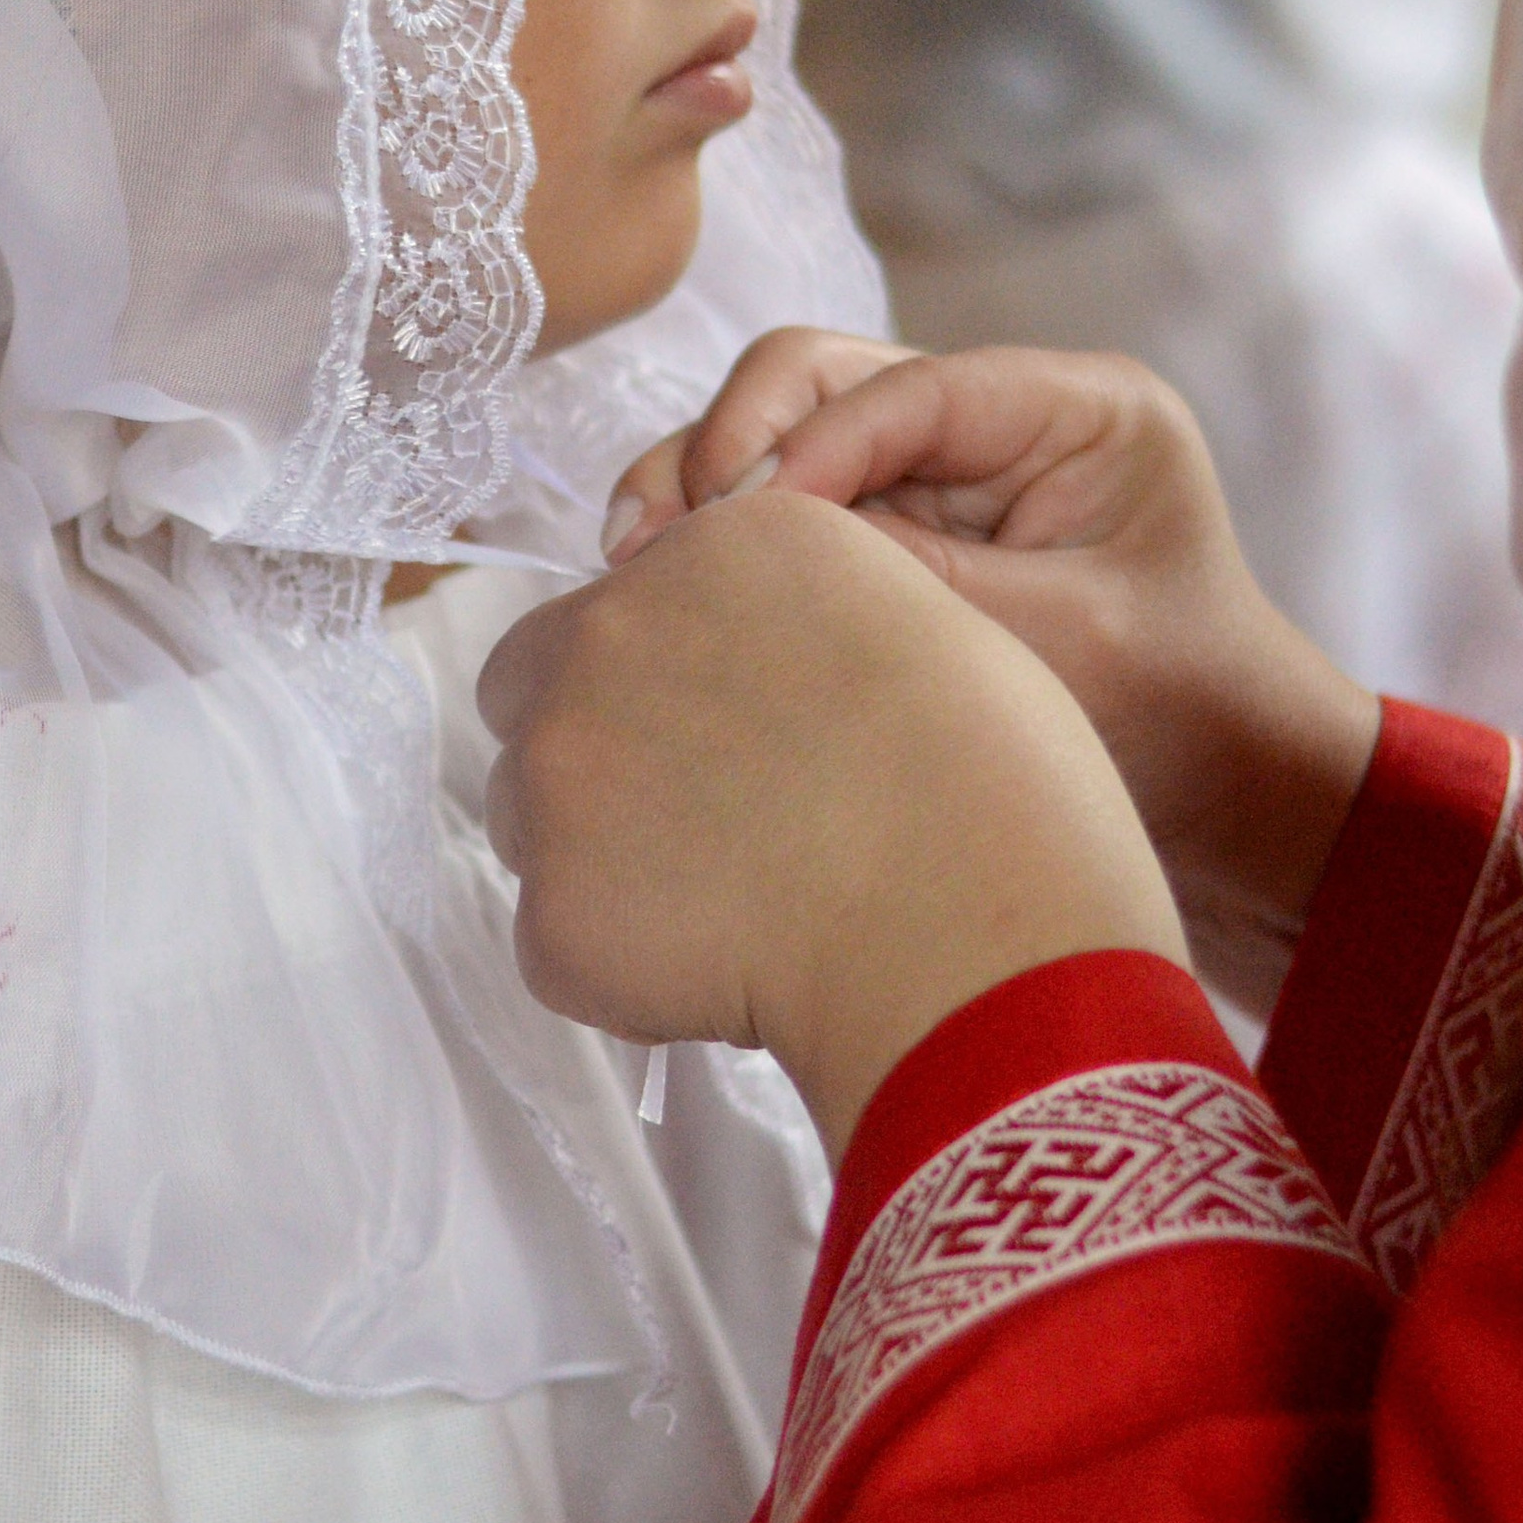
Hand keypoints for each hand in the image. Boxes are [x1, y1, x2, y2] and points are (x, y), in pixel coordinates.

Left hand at [481, 486, 1185, 1150]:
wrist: (974, 920)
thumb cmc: (992, 782)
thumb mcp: (907, 618)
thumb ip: (791, 621)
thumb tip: (751, 676)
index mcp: (708, 549)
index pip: (622, 601)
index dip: (666, 677)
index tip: (725, 736)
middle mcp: (608, 634)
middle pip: (533, 690)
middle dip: (591, 747)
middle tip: (697, 819)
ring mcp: (560, 771)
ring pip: (530, 816)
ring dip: (598, 853)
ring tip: (729, 904)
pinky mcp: (553, 907)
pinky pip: (557, 942)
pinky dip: (618, 967)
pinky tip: (723, 972)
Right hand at [607, 333, 1378, 1010]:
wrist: (1230, 801)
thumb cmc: (1181, 718)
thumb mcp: (1062, 645)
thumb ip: (922, 582)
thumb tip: (755, 536)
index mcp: (1075, 408)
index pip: (908, 387)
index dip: (803, 441)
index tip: (730, 515)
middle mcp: (997, 418)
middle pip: (821, 381)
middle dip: (729, 448)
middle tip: (651, 540)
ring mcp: (940, 472)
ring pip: (785, 437)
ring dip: (705, 492)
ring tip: (632, 559)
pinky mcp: (897, 534)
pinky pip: (791, 516)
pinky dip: (729, 548)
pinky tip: (666, 595)